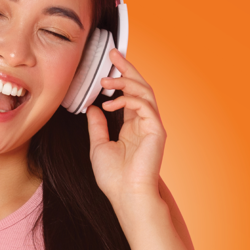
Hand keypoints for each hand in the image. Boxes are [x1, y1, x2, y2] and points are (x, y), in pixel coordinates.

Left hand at [86, 49, 165, 212]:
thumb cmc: (114, 178)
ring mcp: (152, 125)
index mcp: (132, 126)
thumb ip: (97, 126)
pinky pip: (144, 105)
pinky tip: (109, 103)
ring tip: (106, 78)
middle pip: (140, 86)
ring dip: (125, 81)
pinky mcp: (157, 130)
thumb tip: (93, 108)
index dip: (121, 76)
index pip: (129, 94)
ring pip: (144, 91)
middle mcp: (144, 122)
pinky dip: (127, 99)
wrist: (126, 196)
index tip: (110, 62)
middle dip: (127, 68)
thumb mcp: (98, 146)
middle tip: (114, 53)